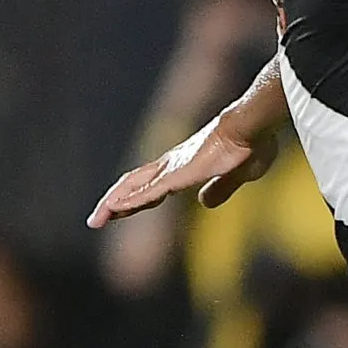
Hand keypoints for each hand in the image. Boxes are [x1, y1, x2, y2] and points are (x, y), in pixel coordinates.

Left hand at [86, 115, 273, 226]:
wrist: (251, 127)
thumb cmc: (250, 145)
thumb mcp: (237, 176)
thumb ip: (220, 189)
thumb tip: (205, 202)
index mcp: (185, 166)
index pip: (152, 186)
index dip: (136, 199)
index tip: (119, 211)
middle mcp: (172, 165)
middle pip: (134, 185)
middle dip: (114, 203)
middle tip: (96, 220)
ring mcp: (172, 169)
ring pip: (133, 189)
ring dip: (113, 205)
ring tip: (95, 220)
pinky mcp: (176, 175)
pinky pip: (147, 192)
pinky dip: (129, 201)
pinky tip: (113, 209)